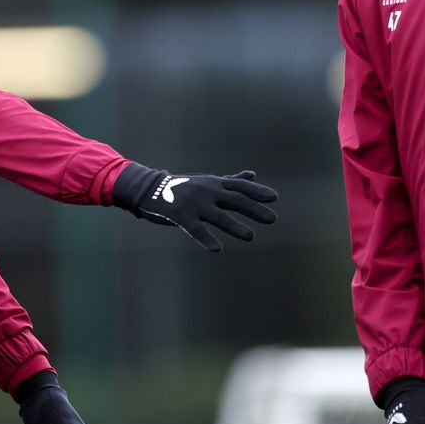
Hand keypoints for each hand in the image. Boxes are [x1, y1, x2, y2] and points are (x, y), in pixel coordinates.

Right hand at [113, 162, 277, 251]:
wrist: (151, 190)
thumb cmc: (183, 186)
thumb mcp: (209, 182)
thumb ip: (231, 181)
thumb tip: (253, 174)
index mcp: (215, 184)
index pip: (240, 187)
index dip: (257, 191)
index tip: (274, 198)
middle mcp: (207, 192)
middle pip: (235, 200)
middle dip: (254, 209)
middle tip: (272, 219)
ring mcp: (194, 204)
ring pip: (218, 216)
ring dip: (235, 226)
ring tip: (251, 236)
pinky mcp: (180, 216)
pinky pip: (196, 229)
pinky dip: (206, 239)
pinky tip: (217, 249)